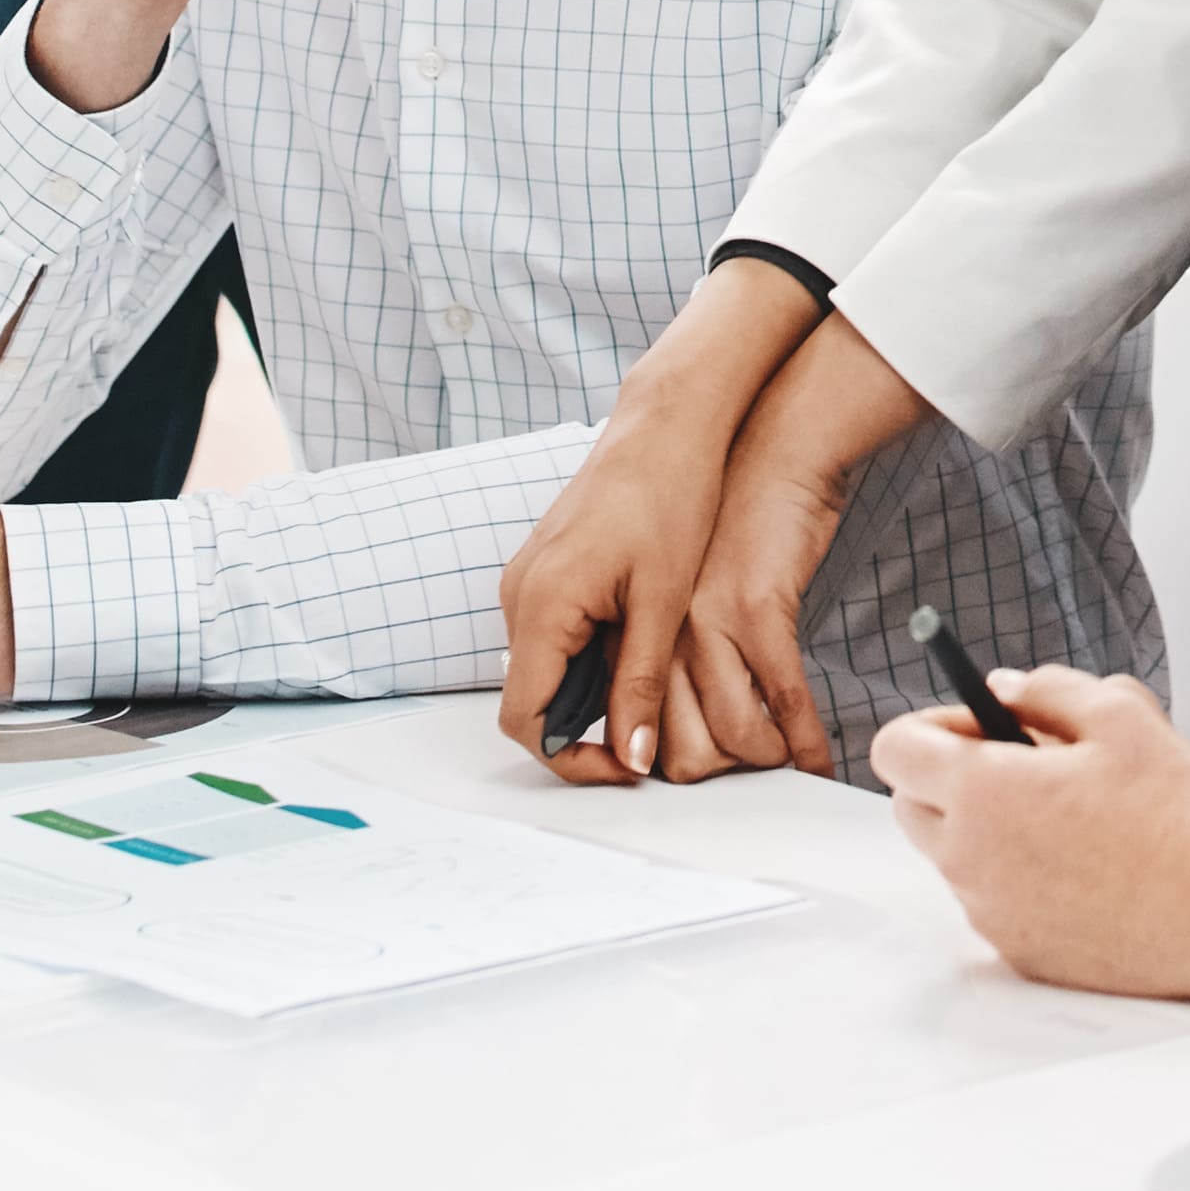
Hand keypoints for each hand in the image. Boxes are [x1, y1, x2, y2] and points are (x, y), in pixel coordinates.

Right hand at [493, 257, 818, 782]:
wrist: (668, 424)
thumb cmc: (670, 499)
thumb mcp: (662, 604)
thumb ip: (640, 685)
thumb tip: (634, 759)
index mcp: (542, 606)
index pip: (526, 721)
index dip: (572, 759)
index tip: (628, 766)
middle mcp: (519, 596)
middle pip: (529, 702)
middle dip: (581, 734)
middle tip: (644, 744)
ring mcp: (527, 580)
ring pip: (541, 672)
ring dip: (585, 699)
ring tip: (646, 702)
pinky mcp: (544, 570)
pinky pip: (551, 638)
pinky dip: (584, 663)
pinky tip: (634, 656)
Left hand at [676, 322, 935, 777]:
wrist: (772, 449)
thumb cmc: (732, 522)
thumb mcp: (682, 592)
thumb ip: (669, 655)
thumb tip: (677, 728)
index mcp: (631, 629)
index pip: (631, 734)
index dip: (665, 769)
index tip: (704, 774)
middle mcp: (658, 635)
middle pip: (678, 755)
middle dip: (721, 774)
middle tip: (749, 767)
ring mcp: (705, 626)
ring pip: (732, 738)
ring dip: (767, 760)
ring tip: (784, 757)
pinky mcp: (756, 612)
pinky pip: (782, 702)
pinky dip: (804, 741)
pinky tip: (817, 757)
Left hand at [875, 666, 1189, 999]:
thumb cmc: (1181, 811)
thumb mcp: (1119, 712)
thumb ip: (1045, 688)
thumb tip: (1002, 690)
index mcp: (983, 791)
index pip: (895, 749)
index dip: (933, 725)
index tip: (979, 724)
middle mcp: (970, 859)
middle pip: (910, 808)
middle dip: (950, 780)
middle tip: (1022, 767)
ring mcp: (992, 914)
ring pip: (956, 859)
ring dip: (989, 832)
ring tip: (1071, 820)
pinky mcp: (1021, 954)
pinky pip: (995, 905)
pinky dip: (1021, 882)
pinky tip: (1087, 870)